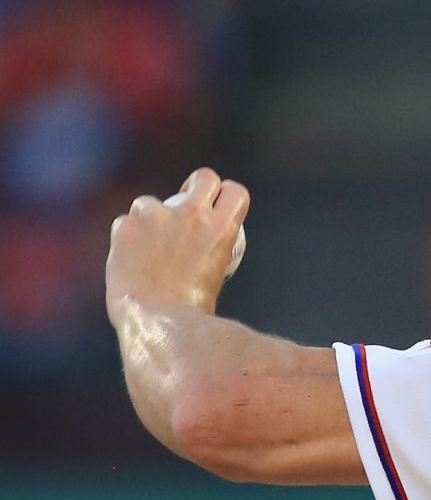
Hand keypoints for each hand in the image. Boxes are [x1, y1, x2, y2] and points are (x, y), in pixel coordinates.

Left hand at [106, 168, 250, 314]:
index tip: (218, 205)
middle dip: (197, 187)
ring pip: (151, 202)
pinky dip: (127, 239)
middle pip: (204, 177)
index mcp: (222, 228)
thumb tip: (198, 246)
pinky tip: (130, 261)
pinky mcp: (127, 225)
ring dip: (150, 218)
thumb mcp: (215, 274)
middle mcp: (193, 214)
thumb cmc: (191, 313)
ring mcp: (157, 216)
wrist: (158, 322)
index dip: (227, 197)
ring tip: (148, 249)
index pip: (235, 191)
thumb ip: (207, 250)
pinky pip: (126, 223)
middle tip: (186, 208)